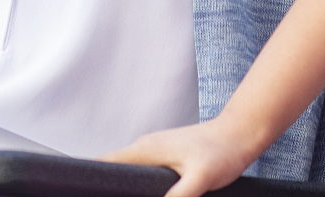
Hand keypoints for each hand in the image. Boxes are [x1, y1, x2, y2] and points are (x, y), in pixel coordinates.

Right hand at [102, 118, 258, 196]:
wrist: (240, 134)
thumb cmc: (222, 153)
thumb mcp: (199, 179)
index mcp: (145, 150)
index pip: (105, 164)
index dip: (92, 178)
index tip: (83, 193)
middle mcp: (145, 148)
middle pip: (113, 169)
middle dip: (107, 186)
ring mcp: (155, 151)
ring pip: (129, 170)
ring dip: (124, 185)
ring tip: (117, 195)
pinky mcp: (166, 156)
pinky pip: (142, 172)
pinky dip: (138, 185)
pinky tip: (144, 194)